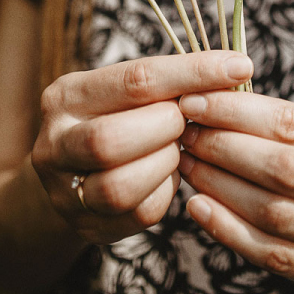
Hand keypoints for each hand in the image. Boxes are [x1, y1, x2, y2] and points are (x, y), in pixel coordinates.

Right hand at [31, 51, 252, 244]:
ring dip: (164, 164)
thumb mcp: (126, 91)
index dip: (193, 73)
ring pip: (121, 185)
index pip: (136, 79)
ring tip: (175, 148)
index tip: (238, 67)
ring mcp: (64, 191)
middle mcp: (55, 143)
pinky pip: (139, 214)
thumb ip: (167, 81)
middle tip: (186, 120)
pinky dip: (166, 192)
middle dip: (165, 128)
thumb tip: (234, 68)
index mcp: (67, 95)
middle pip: (112, 139)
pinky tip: (168, 175)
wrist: (72, 173)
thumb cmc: (116, 116)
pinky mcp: (87, 227)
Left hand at [178, 91, 293, 291]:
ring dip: (218, 185)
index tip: (196, 100)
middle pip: (282, 168)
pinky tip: (198, 206)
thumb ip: (286, 123)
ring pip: (271, 212)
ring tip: (187, 164)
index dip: (237, 111)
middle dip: (224, 147)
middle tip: (186, 132)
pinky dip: (227, 228)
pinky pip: (269, 253)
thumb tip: (216, 96)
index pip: (292, 123)